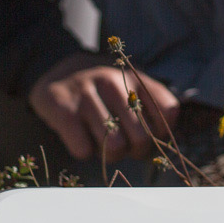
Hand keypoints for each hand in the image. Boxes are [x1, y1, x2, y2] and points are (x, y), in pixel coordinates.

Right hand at [27, 53, 180, 161]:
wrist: (54, 68)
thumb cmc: (101, 88)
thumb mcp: (131, 85)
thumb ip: (156, 103)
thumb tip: (166, 135)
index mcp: (134, 77)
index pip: (169, 112)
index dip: (162, 133)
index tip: (148, 133)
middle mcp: (112, 82)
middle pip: (142, 139)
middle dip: (134, 151)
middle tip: (122, 145)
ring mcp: (86, 95)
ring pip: (113, 147)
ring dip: (108, 154)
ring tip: (101, 141)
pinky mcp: (63, 110)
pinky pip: (83, 150)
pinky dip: (84, 151)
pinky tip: (80, 137)